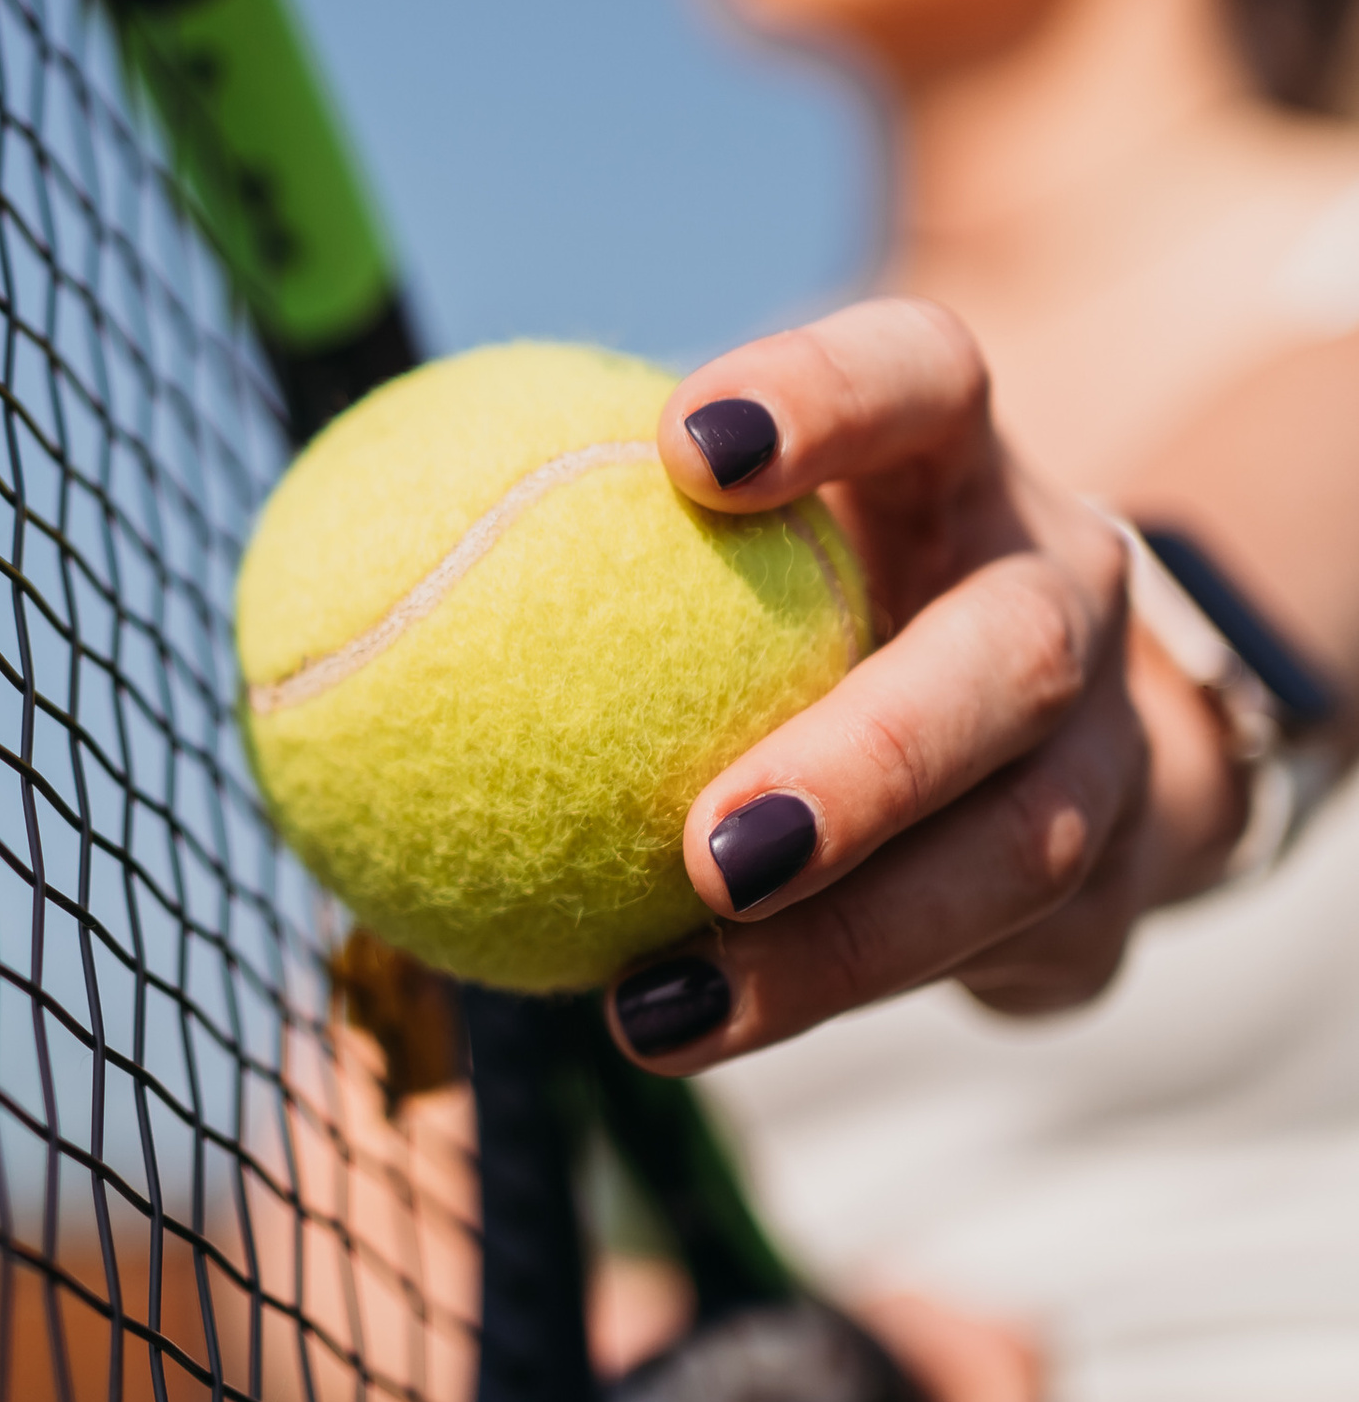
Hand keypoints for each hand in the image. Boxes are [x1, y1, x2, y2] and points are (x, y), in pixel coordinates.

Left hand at [602, 296, 1244, 1070]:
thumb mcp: (695, 533)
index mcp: (953, 457)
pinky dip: (829, 1000)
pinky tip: (675, 1029)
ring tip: (665, 1008)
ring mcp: (1110, 745)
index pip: (921, 372)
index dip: (823, 395)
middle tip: (712, 844)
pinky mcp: (1110, 890)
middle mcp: (1062, 585)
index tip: (681, 448)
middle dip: (873, 757)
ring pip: (1013, 852)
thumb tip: (291, 557)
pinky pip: (986, 960)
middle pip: (1005, 658)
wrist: (1028, 725)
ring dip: (840, 946)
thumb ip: (555, 524)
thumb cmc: (785, 597)